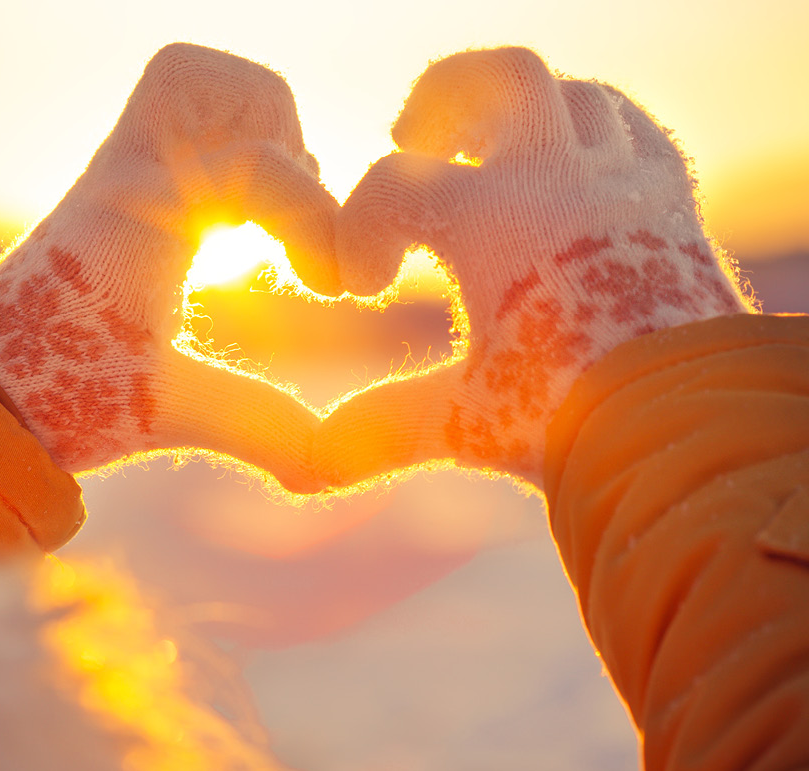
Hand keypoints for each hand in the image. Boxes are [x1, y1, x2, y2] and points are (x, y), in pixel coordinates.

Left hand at [0, 44, 338, 490]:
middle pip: (203, 80)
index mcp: (140, 213)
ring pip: (189, 88)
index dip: (316, 216)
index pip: (255, 160)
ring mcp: (119, 176)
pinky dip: (226, 152)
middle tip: (291, 212)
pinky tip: (242, 224)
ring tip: (274, 212)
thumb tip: (332, 463)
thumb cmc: (54, 399)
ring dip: (251, 130)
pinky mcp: (120, 191)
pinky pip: (179, 129)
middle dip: (275, 130)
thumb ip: (259, 427)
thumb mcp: (166, 410)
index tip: (333, 290)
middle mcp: (125, 175)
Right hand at [320, 47, 748, 488]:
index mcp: (495, 222)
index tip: (365, 284)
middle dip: (443, 98)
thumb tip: (310, 461)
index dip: (359, 227)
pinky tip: (571, 168)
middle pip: (498, 79)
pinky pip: (635, 132)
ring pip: (575, 97)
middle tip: (411, 135)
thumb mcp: (465, 421)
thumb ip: (382, 425)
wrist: (689, 427)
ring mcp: (623, 184)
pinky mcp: (669, 203)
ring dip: (521, 113)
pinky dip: (593, 134)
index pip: (396, 186)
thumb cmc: (572, 419)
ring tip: (490, 150)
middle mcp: (561, 181)